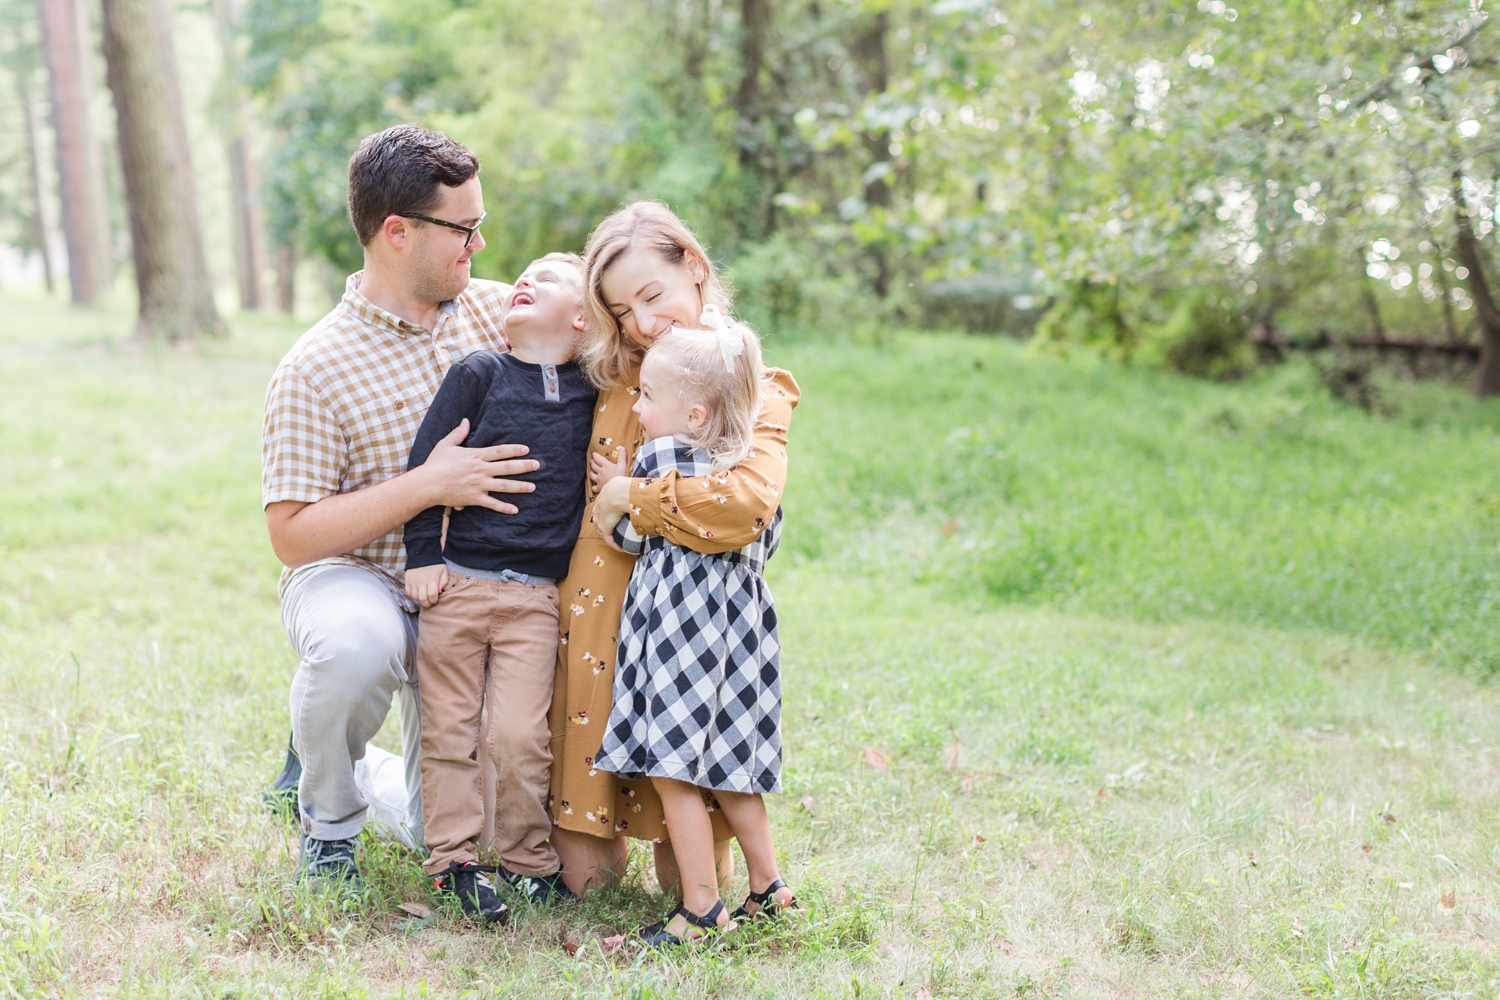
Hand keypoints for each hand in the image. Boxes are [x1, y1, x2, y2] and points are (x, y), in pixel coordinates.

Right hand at [405, 564, 448, 607]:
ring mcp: (413, 582)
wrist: (422, 555)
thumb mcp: (444, 571)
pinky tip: (417, 592)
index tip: (435, 600)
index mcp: (432, 579)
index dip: (434, 601)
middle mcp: (421, 582)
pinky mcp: (407, 581)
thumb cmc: (435, 565)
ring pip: (415, 597)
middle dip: (427, 604)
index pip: (432, 596)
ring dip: (420, 599)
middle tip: (429, 602)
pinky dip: (413, 595)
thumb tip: (440, 592)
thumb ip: (444, 582)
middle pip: (423, 599)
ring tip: (423, 596)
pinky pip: (408, 593)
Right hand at [420, 419, 537, 513]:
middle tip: (538, 466)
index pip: (500, 451)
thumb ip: (458, 433)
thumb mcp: (446, 444)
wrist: (427, 483)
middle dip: (524, 466)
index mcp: (475, 456)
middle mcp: (480, 469)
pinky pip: (492, 504)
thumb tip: (466, 420)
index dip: (514, 450)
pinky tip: (515, 509)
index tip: (526, 449)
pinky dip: (504, 507)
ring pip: (504, 486)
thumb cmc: (435, 463)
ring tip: (533, 487)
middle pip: (507, 467)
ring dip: (520, 486)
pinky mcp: (475, 498)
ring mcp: (479, 484)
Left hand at [589, 447, 627, 493]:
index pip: (599, 459)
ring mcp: (599, 480)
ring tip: (591, 471)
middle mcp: (601, 472)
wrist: (617, 489)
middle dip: (592, 463)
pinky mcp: (599, 488)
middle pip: (594, 466)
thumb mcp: (623, 465)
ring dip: (591, 473)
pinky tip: (593, 486)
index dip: (595, 456)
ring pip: (592, 475)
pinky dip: (593, 486)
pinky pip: (593, 487)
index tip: (593, 454)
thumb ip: (622, 456)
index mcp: (606, 465)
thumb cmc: (621, 476)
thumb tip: (622, 447)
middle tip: (591, 461)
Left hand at [593, 476, 630, 548]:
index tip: (616, 513)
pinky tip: (622, 549)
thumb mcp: (625, 484)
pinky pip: (609, 539)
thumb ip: (629, 489)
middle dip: (606, 521)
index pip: (603, 504)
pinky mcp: (605, 528)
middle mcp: (598, 507)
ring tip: (619, 538)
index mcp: (603, 495)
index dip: (608, 509)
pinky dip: (615, 545)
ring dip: (610, 534)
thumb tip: (641, 490)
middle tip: (617, 526)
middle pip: (600, 516)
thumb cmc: (624, 487)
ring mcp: (600, 519)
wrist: (618, 493)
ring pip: (604, 528)